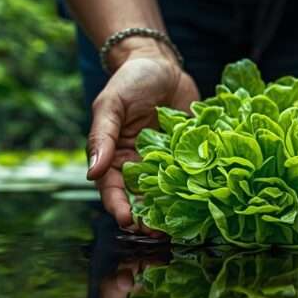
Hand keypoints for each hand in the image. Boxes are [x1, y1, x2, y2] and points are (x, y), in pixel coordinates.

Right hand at [86, 41, 198, 231]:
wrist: (162, 65)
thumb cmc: (130, 81)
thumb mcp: (111, 105)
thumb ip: (102, 137)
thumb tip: (92, 172)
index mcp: (115, 159)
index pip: (112, 191)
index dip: (118, 208)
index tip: (128, 220)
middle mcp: (140, 168)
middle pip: (140, 201)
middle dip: (147, 220)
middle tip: (157, 232)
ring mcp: (167, 165)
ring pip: (167, 197)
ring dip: (172, 213)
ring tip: (179, 227)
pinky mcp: (190, 158)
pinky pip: (193, 178)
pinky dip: (197, 191)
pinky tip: (205, 202)